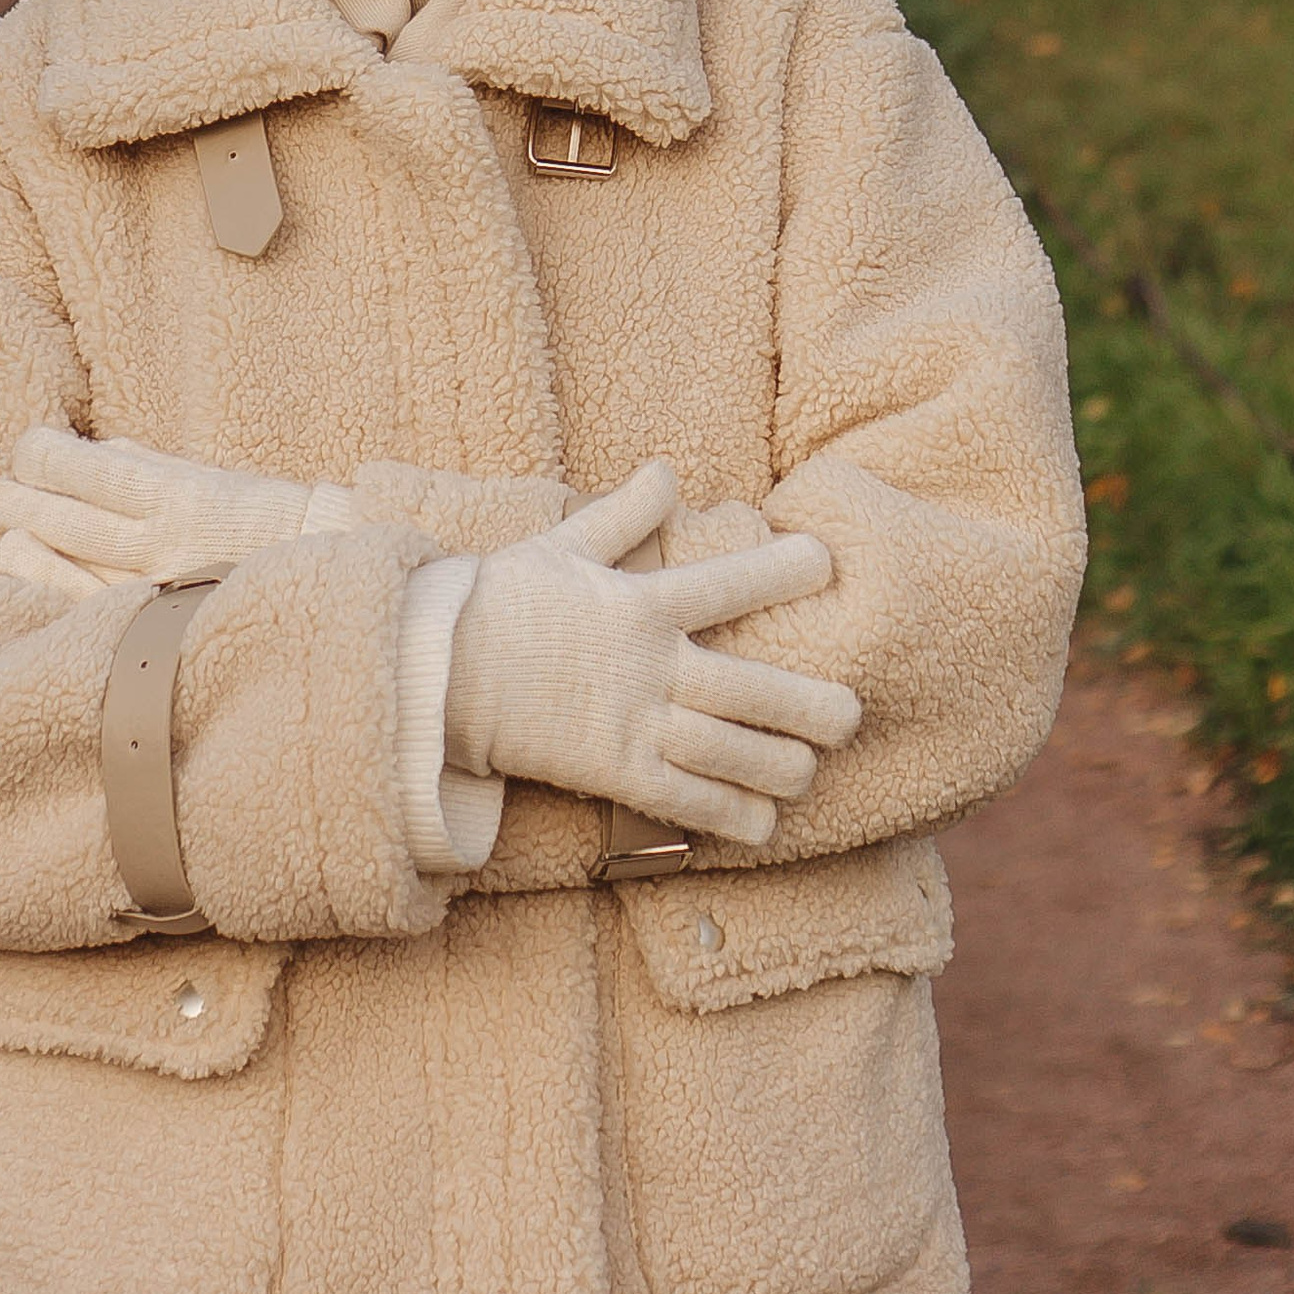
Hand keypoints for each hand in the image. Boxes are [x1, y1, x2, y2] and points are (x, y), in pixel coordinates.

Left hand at [0, 427, 343, 604]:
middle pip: (62, 519)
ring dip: (20, 548)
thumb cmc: (262, 522)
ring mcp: (150, 592)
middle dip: (16, 501)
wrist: (319, 582)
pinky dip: (47, 594)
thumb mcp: (210, 476)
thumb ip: (147, 464)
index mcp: (177, 492)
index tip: (26, 448)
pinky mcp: (149, 632)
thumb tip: (88, 450)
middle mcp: (160, 542)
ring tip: (4, 536)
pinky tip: (26, 581)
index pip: (85, 469)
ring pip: (61, 571)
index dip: (42, 455)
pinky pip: (81, 615)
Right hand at [443, 459, 862, 849]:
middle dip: (809, 704)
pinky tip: (765, 825)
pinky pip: (683, 801)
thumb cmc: (501, 601)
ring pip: (728, 752)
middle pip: (749, 688)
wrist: (440, 672)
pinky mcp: (612, 772)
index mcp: (640, 604)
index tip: (826, 561)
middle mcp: (649, 667)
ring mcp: (634, 723)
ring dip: (780, 765)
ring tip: (812, 768)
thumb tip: (666, 468)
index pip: (726, 583)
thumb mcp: (564, 546)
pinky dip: (728, 815)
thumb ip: (624, 513)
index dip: (780, 569)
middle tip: (853, 712)